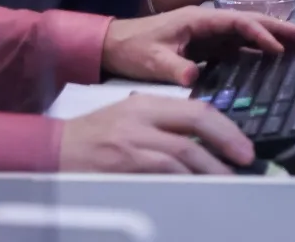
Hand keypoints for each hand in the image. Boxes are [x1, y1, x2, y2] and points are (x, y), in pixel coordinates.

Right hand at [58, 93, 253, 173]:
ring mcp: (133, 140)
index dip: (225, 126)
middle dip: (227, 141)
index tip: (242, 145)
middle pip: (196, 121)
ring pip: (185, 151)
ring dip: (212, 168)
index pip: (196, 107)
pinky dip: (186, 182)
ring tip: (228, 181)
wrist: (50, 152)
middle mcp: (142, 116)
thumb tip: (202, 143)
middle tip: (245, 160)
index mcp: (145, 103)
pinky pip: (165, 173)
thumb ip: (161, 124)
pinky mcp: (125, 164)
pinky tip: (198, 191)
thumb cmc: (90, 140)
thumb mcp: (128, 119)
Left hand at [103, 8, 294, 85]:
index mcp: (196, 18)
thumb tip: (194, 77)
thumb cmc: (132, 48)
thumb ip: (174, 67)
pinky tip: (269, 58)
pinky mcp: (203, 46)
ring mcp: (205, 33)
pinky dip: (254, 50)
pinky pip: (234, 46)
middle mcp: (205, 22)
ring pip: (243, 33)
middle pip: (246, 21)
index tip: (278, 45)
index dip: (258, 31)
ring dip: (268, 37)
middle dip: (275, 27)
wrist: (112, 46)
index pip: (235, 21)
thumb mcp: (152, 60)